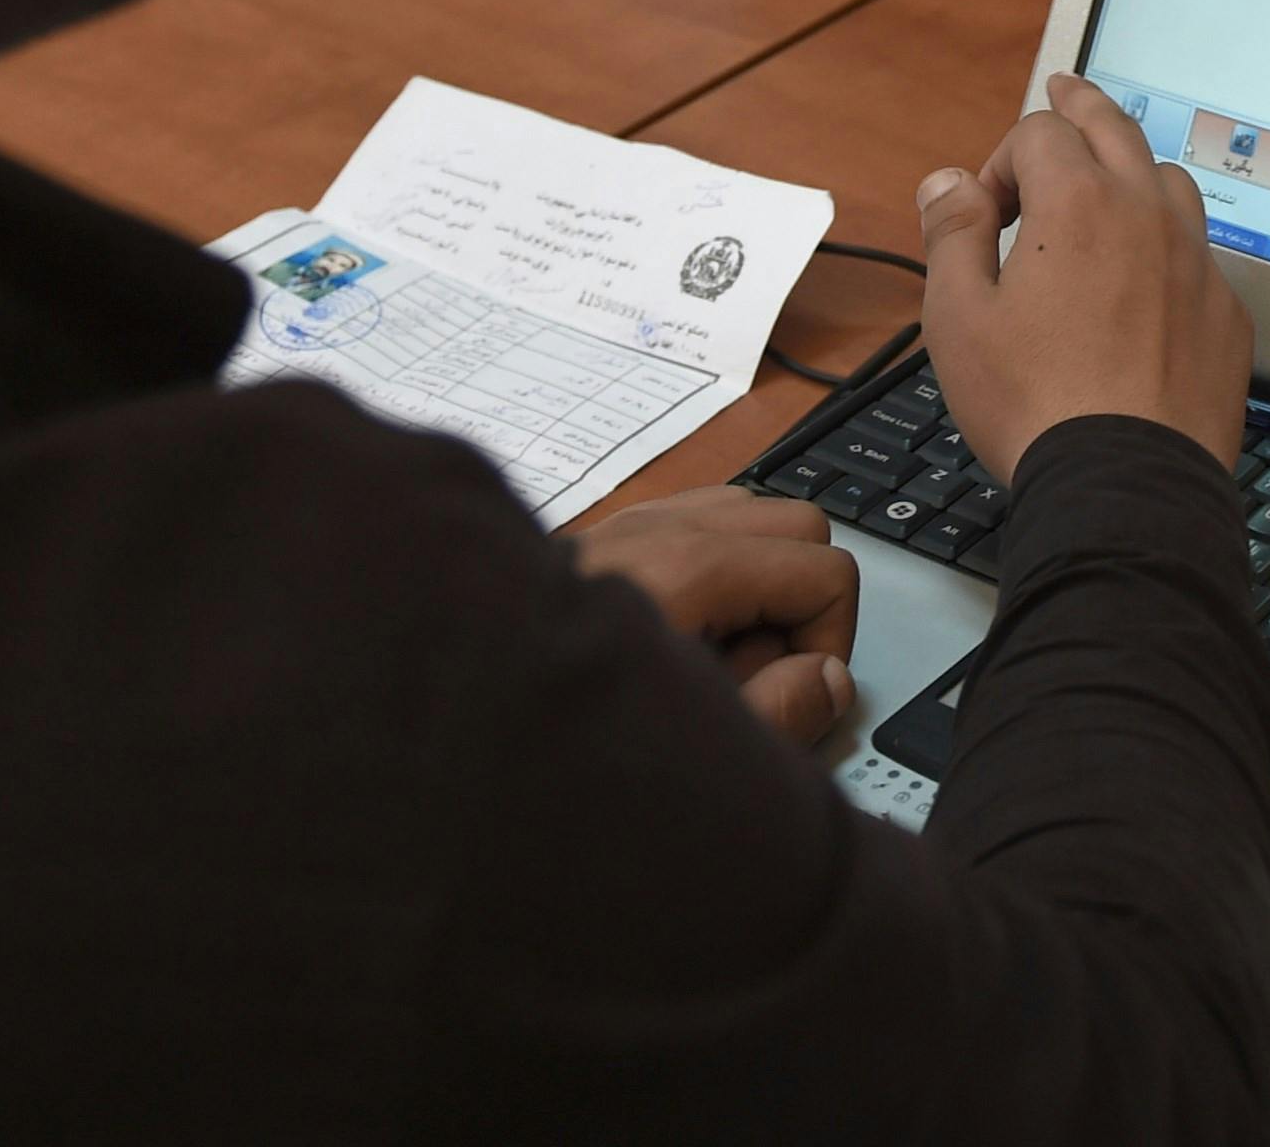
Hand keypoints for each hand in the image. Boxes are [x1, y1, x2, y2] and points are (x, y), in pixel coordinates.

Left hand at [573, 488, 860, 747]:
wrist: (441, 735)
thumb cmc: (554, 746)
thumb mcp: (688, 751)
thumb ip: (779, 713)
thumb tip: (828, 678)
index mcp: (683, 569)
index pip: (827, 572)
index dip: (828, 645)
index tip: (784, 696)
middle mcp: (656, 529)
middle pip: (801, 526)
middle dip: (802, 603)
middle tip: (756, 675)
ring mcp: (628, 528)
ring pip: (751, 517)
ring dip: (759, 584)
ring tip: (715, 659)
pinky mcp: (606, 542)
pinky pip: (697, 525)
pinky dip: (714, 573)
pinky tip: (682, 637)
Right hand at [919, 76, 1252, 475]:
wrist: (1126, 485)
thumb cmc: (1033, 403)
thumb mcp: (958, 318)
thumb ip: (952, 234)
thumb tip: (948, 181)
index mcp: (1079, 202)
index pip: (1041, 134)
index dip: (1000, 162)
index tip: (981, 214)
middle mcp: (1149, 215)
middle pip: (1115, 130)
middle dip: (1079, 108)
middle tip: (1063, 89)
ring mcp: (1198, 263)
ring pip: (1168, 184)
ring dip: (1131, 173)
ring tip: (1107, 184)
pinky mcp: (1227, 315)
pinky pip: (1198, 255)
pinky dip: (1167, 247)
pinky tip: (1146, 281)